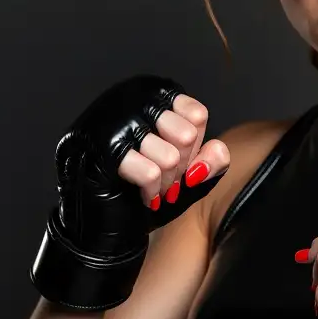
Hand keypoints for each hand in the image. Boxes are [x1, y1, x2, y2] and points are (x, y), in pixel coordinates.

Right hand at [31, 75, 229, 310]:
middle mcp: (131, 99)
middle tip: (166, 180)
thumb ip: (213, 160)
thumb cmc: (148, 189)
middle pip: (185, 134)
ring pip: (170, 156)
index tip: (180, 164)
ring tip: (155, 188)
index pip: (196, 115)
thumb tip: (216, 152)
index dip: (195, 148)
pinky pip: (149, 172)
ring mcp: (113, 122)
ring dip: (166, 183)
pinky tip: (143, 195)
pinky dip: (151, 191)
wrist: (105, 223)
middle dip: (181, 168)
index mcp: (153, 95)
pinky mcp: (101, 150)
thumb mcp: (191, 174)